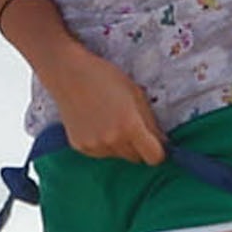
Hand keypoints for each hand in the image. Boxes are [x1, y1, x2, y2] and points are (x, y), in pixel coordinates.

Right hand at [48, 50, 166, 164]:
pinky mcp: (80, 147)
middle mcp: (113, 140)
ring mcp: (94, 146)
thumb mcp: (136, 94)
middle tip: (129, 124)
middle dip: (138, 146)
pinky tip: (96, 123)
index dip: (158, 151)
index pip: (154, 157)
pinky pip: (101, 153)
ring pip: (118, 156)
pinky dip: (103, 144)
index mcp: (130, 126)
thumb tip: (163, 143)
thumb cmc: (105, 77)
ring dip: (120, 145)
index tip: (156, 143)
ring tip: (109, 120)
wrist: (68, 73)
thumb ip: (151, 122)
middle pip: (136, 158)